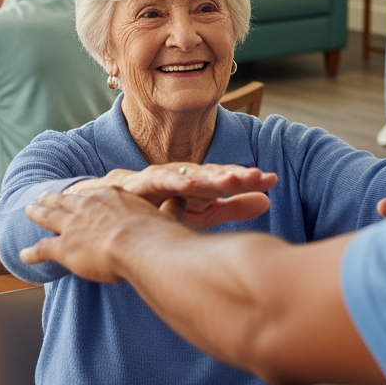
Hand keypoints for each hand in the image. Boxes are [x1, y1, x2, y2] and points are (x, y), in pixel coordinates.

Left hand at [22, 186, 172, 281]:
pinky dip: (31, 252)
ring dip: (37, 214)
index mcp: (111, 196)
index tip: (78, 194)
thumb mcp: (165, 214)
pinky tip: (23, 254)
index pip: (93, 194)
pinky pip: (42, 248)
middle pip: (66, 200)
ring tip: (28, 211)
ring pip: (49, 217)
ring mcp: (73, 225)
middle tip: (42, 196)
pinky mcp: (63, 247)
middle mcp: (88, 206)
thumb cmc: (155, 233)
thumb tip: (181, 201)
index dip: (83, 195)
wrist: (138, 243)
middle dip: (52, 199)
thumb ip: (170, 207)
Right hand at [67, 163, 278, 229]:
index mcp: (202, 184)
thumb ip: (232, 207)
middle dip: (234, 175)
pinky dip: (173, 181)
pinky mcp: (141, 184)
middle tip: (257, 176)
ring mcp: (163, 177)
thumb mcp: (202, 211)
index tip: (272, 180)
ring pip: (189, 175)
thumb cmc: (163, 207)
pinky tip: (187, 183)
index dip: (249, 180)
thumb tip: (268, 202)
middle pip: (213, 174)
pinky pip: (159, 181)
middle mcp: (185, 176)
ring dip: (209, 176)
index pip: (228, 179)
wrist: (113, 206)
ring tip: (230, 180)